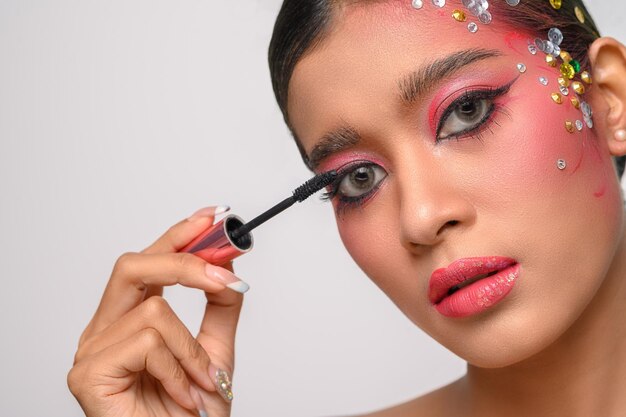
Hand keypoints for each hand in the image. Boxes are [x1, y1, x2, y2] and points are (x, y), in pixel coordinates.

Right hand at [68, 206, 246, 416]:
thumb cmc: (192, 414)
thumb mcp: (216, 350)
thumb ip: (221, 306)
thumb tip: (230, 268)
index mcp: (129, 319)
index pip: (148, 263)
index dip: (176, 234)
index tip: (210, 217)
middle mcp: (105, 329)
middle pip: (132, 265)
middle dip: (185, 262)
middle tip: (225, 275)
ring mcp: (92, 350)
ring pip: (153, 310)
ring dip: (192, 348)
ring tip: (200, 380)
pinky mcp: (88, 374)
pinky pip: (146, 342)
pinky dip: (178, 368)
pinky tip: (182, 395)